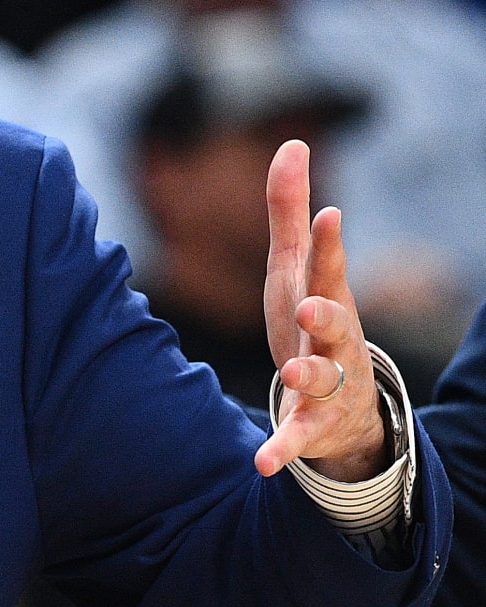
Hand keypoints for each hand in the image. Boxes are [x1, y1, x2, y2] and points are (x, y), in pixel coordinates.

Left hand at [254, 140, 387, 482]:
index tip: (328, 213)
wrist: (344, 406)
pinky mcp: (312, 426)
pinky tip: (262, 462)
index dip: (327, 243)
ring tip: (287, 374)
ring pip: (322, 382)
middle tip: (310, 305)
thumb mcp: (295, 269)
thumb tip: (294, 143)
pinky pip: (297, 438)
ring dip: (305, 378)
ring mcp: (328, 386)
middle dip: (326, 315)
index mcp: (327, 300)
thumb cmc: (311, 323)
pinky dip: (281, 449)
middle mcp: (334, 343)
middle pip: (336, 326)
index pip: (328, 269)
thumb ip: (289, 212)